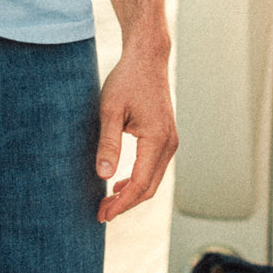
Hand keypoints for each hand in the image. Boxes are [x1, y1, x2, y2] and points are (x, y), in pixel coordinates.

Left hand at [95, 44, 177, 222]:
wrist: (147, 58)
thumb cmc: (126, 80)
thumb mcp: (110, 109)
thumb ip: (108, 143)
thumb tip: (103, 176)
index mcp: (157, 139)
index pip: (141, 184)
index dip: (122, 203)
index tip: (103, 214)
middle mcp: (169, 144)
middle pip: (150, 187)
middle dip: (126, 204)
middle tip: (102, 213)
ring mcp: (170, 141)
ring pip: (153, 179)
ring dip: (132, 194)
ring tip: (108, 202)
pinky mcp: (166, 137)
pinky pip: (154, 167)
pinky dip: (139, 180)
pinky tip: (121, 183)